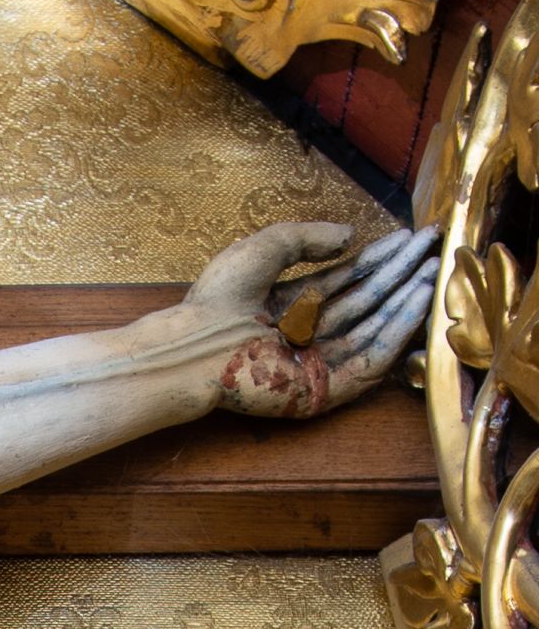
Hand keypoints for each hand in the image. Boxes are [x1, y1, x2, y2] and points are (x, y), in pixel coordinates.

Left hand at [182, 215, 439, 420]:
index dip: (378, 259)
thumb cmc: (218, 300)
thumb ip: (308, 238)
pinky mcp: (319, 391)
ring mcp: (313, 364)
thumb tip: (352, 237)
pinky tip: (417, 304)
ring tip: (434, 273)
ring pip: (370, 331)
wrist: (194, 344)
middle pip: (364, 303)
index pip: (345, 281)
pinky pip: (367, 364)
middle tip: (434, 250)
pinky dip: (394, 335)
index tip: (410, 238)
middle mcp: (304, 335)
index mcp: (289, 306)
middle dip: (400, 276)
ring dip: (405, 302)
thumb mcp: (267, 249)